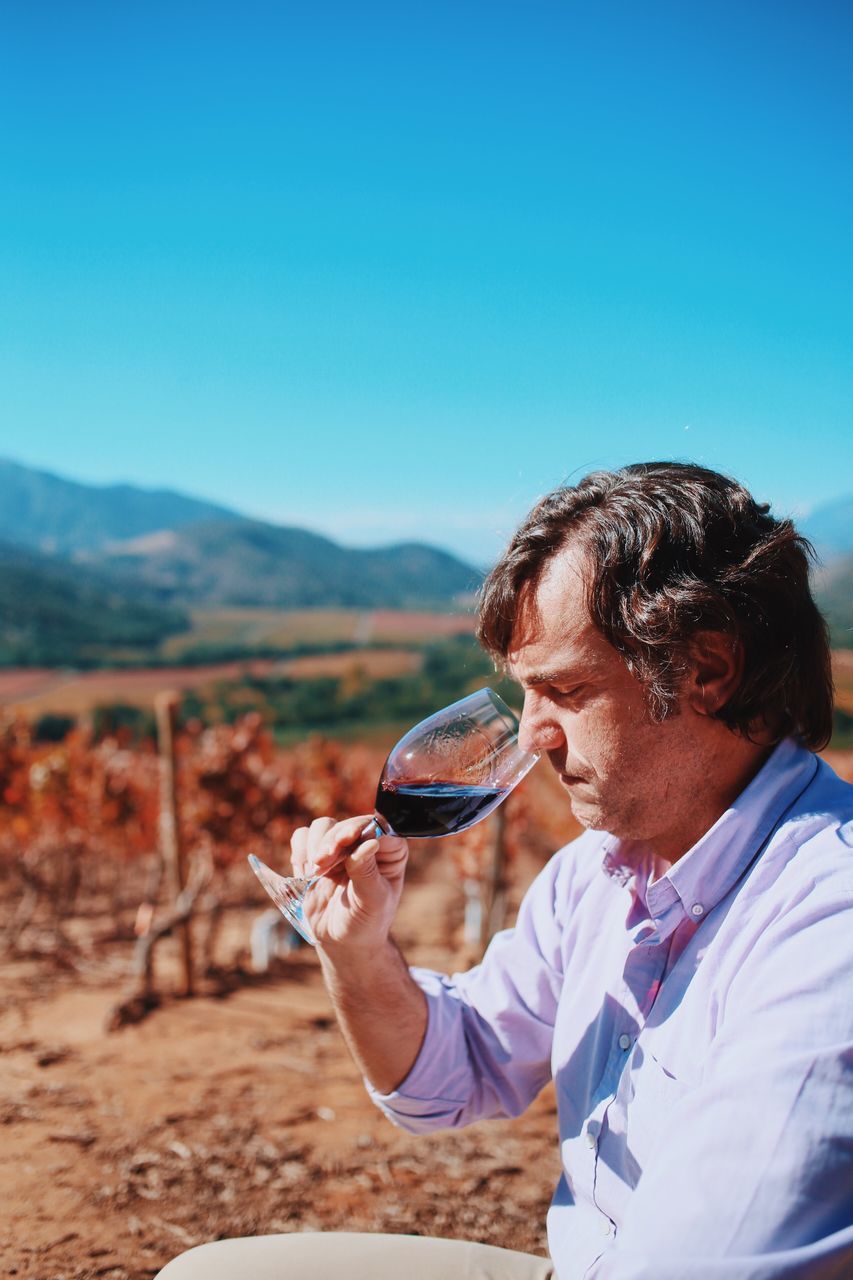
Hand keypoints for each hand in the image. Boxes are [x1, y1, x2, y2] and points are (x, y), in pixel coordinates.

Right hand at [289, 815, 408, 948]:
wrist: (343, 940)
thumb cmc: (366, 922)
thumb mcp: (373, 901)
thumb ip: (367, 873)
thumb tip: (369, 844)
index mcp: (389, 850)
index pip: (375, 827)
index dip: (358, 829)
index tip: (345, 839)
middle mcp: (364, 843)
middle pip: (345, 826)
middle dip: (331, 842)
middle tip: (321, 863)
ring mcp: (339, 848)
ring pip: (323, 826)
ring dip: (315, 844)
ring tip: (314, 871)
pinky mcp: (316, 854)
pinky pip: (302, 837)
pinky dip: (300, 849)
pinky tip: (304, 871)